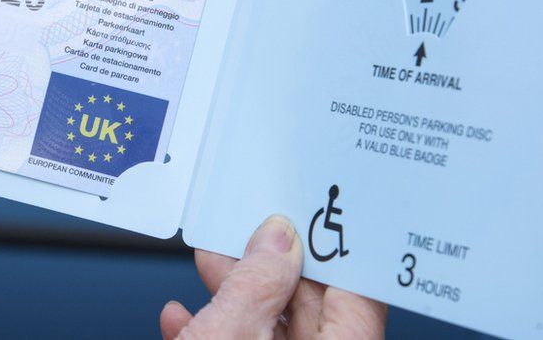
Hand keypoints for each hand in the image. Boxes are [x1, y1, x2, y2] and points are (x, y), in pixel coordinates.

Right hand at [161, 215, 386, 339]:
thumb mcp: (229, 333)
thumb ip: (255, 282)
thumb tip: (275, 239)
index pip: (359, 293)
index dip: (334, 247)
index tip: (315, 214)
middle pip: (312, 309)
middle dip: (271, 266)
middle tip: (252, 228)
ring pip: (272, 331)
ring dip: (235, 297)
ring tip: (210, 261)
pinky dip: (215, 333)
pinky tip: (184, 317)